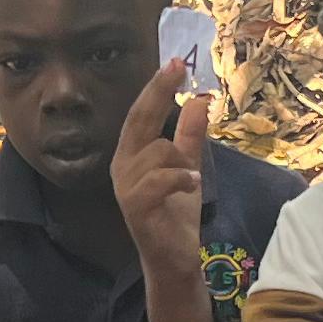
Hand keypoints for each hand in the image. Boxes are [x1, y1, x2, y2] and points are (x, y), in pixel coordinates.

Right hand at [114, 65, 209, 278]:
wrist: (174, 259)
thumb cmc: (176, 214)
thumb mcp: (187, 168)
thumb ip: (189, 136)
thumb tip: (199, 100)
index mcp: (132, 155)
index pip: (141, 114)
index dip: (156, 87)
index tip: (174, 62)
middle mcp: (123, 167)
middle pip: (139, 121)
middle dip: (158, 92)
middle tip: (178, 67)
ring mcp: (126, 187)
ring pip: (156, 151)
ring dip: (180, 158)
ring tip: (191, 177)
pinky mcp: (136, 207)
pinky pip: (160, 179)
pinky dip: (180, 177)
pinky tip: (191, 185)